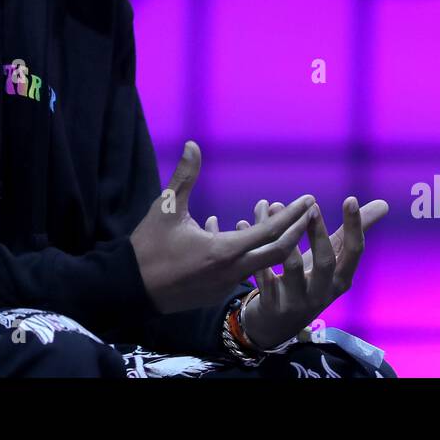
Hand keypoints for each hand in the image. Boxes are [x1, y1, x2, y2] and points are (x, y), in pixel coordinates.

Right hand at [130, 140, 317, 314]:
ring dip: (273, 242)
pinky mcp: (216, 294)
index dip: (293, 215)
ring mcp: (225, 286)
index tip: (309, 200)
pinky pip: (241, 271)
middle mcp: (231, 272)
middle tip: (310, 212)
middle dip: (297, 230)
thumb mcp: (166, 208)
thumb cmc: (148, 246)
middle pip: (278, 253)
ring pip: (260, 263)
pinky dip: (248, 253)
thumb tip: (193, 145)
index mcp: (224, 251)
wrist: (128, 288)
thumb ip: (184, 176)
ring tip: (277, 220)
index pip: (270, 232)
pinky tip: (236, 237)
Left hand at [220, 195, 387, 350]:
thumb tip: (384, 204)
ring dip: (282, 235)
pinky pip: (261, 274)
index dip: (355, 227)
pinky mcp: (272, 305)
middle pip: (325, 262)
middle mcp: (323, 293)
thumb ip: (351, 233)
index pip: (354, 252)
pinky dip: (252, 248)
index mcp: (341, 280)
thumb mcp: (332, 261)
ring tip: (274, 206)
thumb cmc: (308, 283)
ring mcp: (298, 301)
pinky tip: (243, 223)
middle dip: (318, 233)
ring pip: (290, 267)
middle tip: (310, 206)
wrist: (277, 325)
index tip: (351, 199)